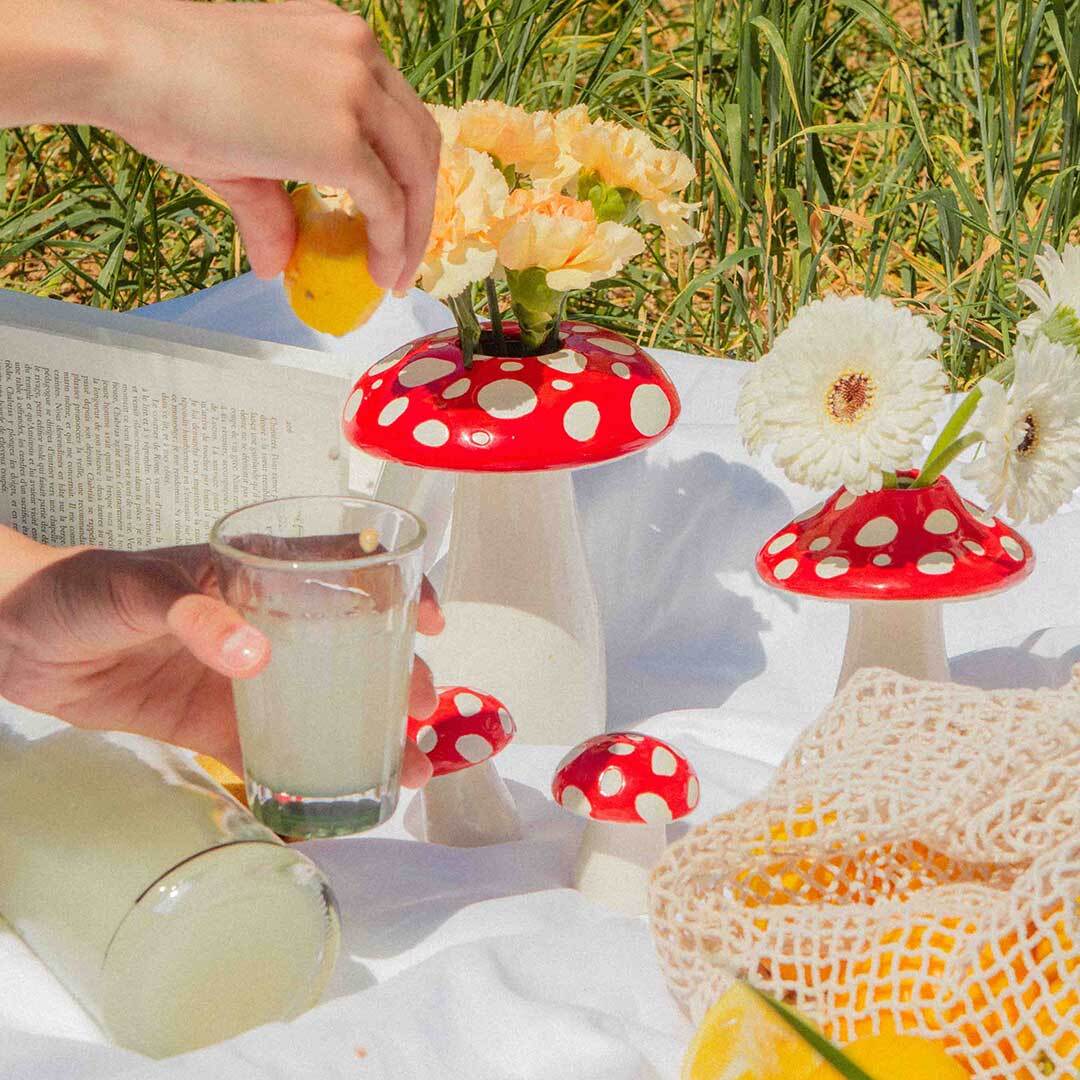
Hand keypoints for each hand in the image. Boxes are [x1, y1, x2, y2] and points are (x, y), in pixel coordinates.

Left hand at [0, 541, 442, 786]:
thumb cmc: (81, 589)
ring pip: (326, 706)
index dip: (400, 591)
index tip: (430, 623)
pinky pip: (275, 753)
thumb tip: (259, 657)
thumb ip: (198, 614)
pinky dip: (312, 776)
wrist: (17, 641)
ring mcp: (247, 680)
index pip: (347, 572)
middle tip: (421, 712)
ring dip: (372, 734)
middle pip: (354, 649)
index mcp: (260, 576)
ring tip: (409, 766)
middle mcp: (268, 627)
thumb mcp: (139, 587)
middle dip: (398, 677)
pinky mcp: (217, 728)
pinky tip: (344, 798)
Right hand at [97, 0, 439, 289]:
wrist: (126, 62)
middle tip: (404, 255)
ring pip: (416, 174)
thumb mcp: (238, 145)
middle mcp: (358, 55)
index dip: (404, 170)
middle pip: (419, 142)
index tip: (397, 215)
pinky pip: (388, 205)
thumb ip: (272, 205)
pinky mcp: (344, 140)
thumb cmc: (165, 88)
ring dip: (413, 233)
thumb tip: (272, 264)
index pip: (397, 112)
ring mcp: (356, 93)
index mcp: (339, 40)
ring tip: (393, 275)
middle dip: (420, 206)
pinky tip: (378, 271)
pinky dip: (392, 243)